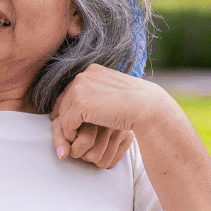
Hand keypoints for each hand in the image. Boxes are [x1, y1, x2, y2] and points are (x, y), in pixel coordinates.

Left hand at [50, 65, 170, 161]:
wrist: (147, 106)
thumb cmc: (136, 103)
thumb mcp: (114, 92)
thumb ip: (99, 92)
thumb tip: (87, 100)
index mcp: (93, 70)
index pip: (72, 89)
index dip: (68, 105)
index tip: (66, 119)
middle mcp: (84, 75)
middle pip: (66, 100)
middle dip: (66, 117)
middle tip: (70, 132)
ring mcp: (80, 88)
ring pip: (64, 113)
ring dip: (68, 127)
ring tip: (76, 138)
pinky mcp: (79, 104)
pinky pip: (67, 123)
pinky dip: (70, 134)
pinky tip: (79, 140)